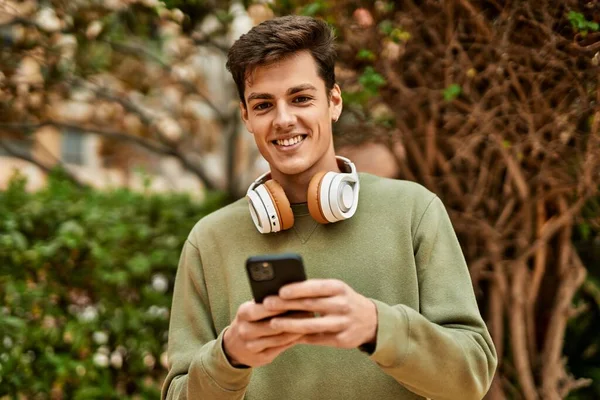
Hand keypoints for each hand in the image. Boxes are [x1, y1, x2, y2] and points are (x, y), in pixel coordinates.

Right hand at [223, 301, 303, 367]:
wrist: (234, 346)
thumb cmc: (250, 320)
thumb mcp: (252, 307)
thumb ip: (267, 300)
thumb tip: (291, 290)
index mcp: (243, 313)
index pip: (262, 308)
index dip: (280, 305)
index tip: (297, 299)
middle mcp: (245, 331)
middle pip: (273, 325)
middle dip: (293, 318)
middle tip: (310, 311)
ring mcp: (251, 346)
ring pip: (279, 338)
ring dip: (296, 330)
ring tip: (310, 322)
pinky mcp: (260, 358)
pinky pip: (280, 348)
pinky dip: (293, 340)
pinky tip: (302, 333)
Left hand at [263, 279, 377, 348]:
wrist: (371, 320)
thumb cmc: (344, 300)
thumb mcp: (335, 289)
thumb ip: (314, 290)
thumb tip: (284, 291)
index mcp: (338, 288)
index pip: (315, 287)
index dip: (297, 289)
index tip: (279, 291)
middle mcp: (342, 304)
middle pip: (310, 305)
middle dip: (286, 305)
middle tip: (267, 304)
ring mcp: (342, 323)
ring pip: (311, 325)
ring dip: (290, 324)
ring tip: (273, 323)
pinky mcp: (342, 340)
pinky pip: (317, 339)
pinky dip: (301, 338)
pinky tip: (286, 336)